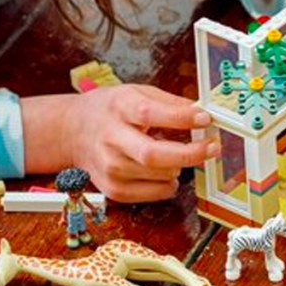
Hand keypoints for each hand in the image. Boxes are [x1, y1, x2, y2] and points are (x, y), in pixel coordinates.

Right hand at [25, 85, 218, 203]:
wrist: (73, 132)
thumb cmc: (111, 110)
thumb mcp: (137, 92)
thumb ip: (171, 102)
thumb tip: (201, 113)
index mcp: (119, 108)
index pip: (149, 114)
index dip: (181, 118)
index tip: (205, 119)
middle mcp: (111, 139)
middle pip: (152, 154)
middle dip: (189, 154)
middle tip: (212, 147)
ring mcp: (109, 167)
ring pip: (158, 176)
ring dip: (180, 167)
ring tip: (179, 155)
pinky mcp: (113, 189)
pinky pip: (154, 194)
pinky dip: (168, 184)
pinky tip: (165, 171)